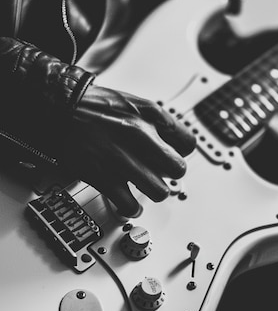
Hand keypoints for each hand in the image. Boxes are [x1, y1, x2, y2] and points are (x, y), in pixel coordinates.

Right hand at [59, 84, 195, 215]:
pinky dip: (131, 208)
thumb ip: (155, 122)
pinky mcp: (103, 177)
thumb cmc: (92, 105)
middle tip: (160, 173)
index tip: (173, 156)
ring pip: (159, 191)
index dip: (181, 152)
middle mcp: (140, 136)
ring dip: (152, 192)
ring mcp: (122, 159)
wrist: (56, 108)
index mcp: (150, 116)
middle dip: (170, 174)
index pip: (188, 143)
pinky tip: (129, 203)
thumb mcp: (132, 102)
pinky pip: (130, 205)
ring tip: (144, 188)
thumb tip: (172, 142)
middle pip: (178, 169)